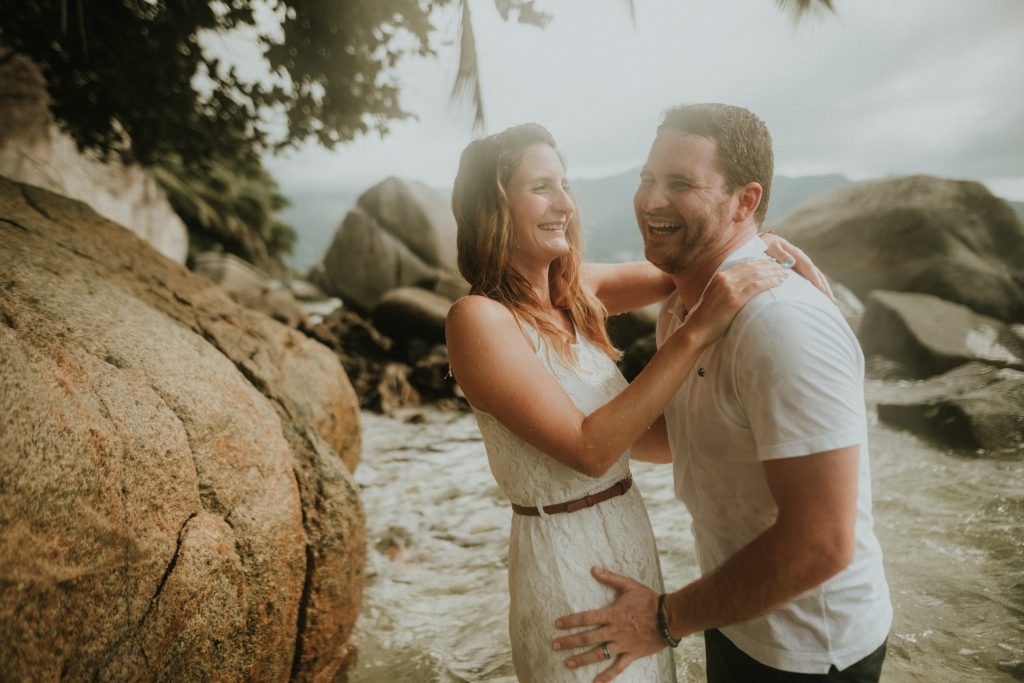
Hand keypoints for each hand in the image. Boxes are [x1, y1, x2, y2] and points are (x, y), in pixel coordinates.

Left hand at [552, 566, 663, 682]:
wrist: (669, 617)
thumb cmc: (649, 600)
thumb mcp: (629, 585)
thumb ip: (610, 578)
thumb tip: (593, 569)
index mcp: (612, 614)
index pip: (586, 618)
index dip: (570, 621)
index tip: (557, 624)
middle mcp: (614, 630)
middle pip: (587, 638)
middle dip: (569, 642)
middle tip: (554, 645)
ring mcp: (622, 644)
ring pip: (599, 654)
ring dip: (582, 659)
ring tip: (567, 663)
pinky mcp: (632, 655)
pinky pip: (618, 667)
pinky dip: (607, 676)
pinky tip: (595, 681)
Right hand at [685, 258, 785, 345]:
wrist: (697, 329)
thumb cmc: (706, 317)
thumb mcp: (714, 296)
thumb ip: (726, 288)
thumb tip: (742, 288)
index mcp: (719, 276)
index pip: (744, 264)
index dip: (760, 262)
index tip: (771, 263)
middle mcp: (725, 279)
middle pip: (752, 267)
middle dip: (770, 266)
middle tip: (783, 267)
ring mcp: (730, 288)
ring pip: (757, 275)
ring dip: (773, 273)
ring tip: (784, 274)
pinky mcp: (735, 299)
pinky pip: (757, 286)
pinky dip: (770, 282)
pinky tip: (779, 282)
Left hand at [761, 232, 834, 300]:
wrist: (768, 242)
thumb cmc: (768, 245)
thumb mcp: (772, 247)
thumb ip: (780, 254)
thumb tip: (792, 262)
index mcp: (797, 254)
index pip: (808, 266)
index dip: (813, 276)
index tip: (819, 286)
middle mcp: (803, 260)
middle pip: (817, 274)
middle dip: (824, 286)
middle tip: (831, 300)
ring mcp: (804, 265)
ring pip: (817, 278)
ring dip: (825, 289)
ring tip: (831, 302)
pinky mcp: (801, 270)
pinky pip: (812, 279)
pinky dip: (819, 288)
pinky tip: (823, 297)